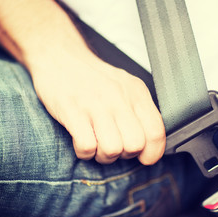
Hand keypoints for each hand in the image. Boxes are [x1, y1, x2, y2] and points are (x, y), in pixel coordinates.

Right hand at [29, 50, 165, 164]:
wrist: (61, 57)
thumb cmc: (95, 78)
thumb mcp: (126, 87)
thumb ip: (140, 111)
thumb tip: (149, 143)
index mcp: (136, 93)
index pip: (156, 132)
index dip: (152, 153)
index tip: (144, 157)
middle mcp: (119, 98)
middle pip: (135, 145)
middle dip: (125, 155)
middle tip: (115, 147)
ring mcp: (95, 104)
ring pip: (112, 149)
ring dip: (104, 156)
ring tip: (97, 145)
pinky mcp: (72, 111)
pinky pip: (86, 146)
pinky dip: (85, 152)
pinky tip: (82, 141)